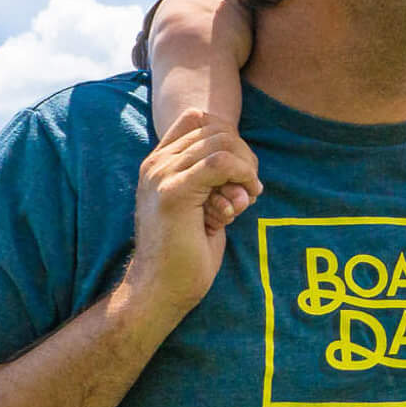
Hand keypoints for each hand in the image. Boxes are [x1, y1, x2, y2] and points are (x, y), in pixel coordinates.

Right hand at [128, 109, 262, 318]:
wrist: (161, 288)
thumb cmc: (187, 250)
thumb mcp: (204, 203)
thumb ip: (215, 177)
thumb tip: (245, 160)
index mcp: (159, 163)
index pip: (200, 118)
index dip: (230, 138)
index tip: (239, 172)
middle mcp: (156, 164)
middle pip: (218, 128)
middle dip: (244, 155)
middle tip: (249, 189)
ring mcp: (161, 175)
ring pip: (222, 142)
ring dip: (246, 168)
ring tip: (244, 200)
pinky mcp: (173, 192)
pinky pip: (220, 162)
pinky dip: (242, 175)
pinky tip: (243, 201)